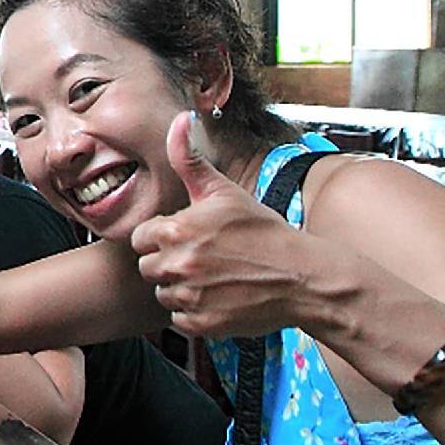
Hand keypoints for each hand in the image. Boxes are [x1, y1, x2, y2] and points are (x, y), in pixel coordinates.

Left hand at [129, 111, 308, 337]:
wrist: (304, 277)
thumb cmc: (263, 230)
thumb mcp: (224, 191)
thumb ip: (189, 160)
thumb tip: (180, 119)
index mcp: (176, 230)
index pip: (141, 238)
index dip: (162, 237)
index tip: (189, 237)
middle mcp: (178, 264)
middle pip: (148, 267)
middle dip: (169, 263)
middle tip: (204, 258)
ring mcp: (190, 297)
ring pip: (163, 294)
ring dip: (181, 288)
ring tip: (214, 277)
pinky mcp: (203, 324)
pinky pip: (179, 319)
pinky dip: (194, 313)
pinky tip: (219, 298)